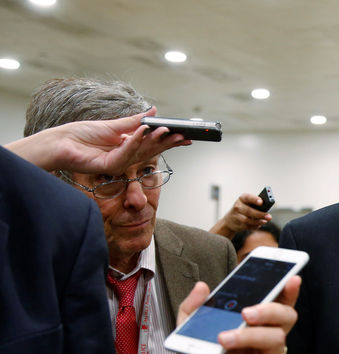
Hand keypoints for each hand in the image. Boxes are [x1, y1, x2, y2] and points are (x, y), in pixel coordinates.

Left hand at [4, 106, 189, 173]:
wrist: (61, 143)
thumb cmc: (82, 134)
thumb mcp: (113, 125)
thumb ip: (135, 121)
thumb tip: (154, 111)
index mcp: (129, 146)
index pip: (154, 144)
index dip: (170, 140)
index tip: (186, 135)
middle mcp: (127, 157)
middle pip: (152, 149)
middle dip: (169, 142)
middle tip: (185, 136)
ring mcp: (120, 163)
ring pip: (143, 152)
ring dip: (156, 140)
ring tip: (167, 131)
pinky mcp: (110, 166)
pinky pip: (127, 152)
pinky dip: (136, 141)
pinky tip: (144, 131)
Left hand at [168, 276, 299, 353]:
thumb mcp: (189, 340)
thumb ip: (193, 312)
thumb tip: (202, 286)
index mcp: (251, 330)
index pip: (274, 306)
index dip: (286, 292)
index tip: (290, 279)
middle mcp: (263, 345)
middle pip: (285, 320)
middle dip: (270, 310)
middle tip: (248, 313)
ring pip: (275, 341)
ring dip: (248, 336)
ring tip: (221, 340)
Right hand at [209, 193, 270, 238]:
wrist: (231, 219)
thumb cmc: (245, 208)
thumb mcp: (248, 203)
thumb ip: (256, 204)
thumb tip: (266, 209)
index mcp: (242, 198)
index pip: (248, 197)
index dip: (255, 199)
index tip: (261, 202)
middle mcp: (238, 206)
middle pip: (249, 211)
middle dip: (260, 214)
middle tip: (269, 216)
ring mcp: (236, 216)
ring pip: (248, 220)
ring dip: (258, 221)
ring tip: (265, 221)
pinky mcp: (237, 224)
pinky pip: (247, 226)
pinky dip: (254, 226)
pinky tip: (259, 224)